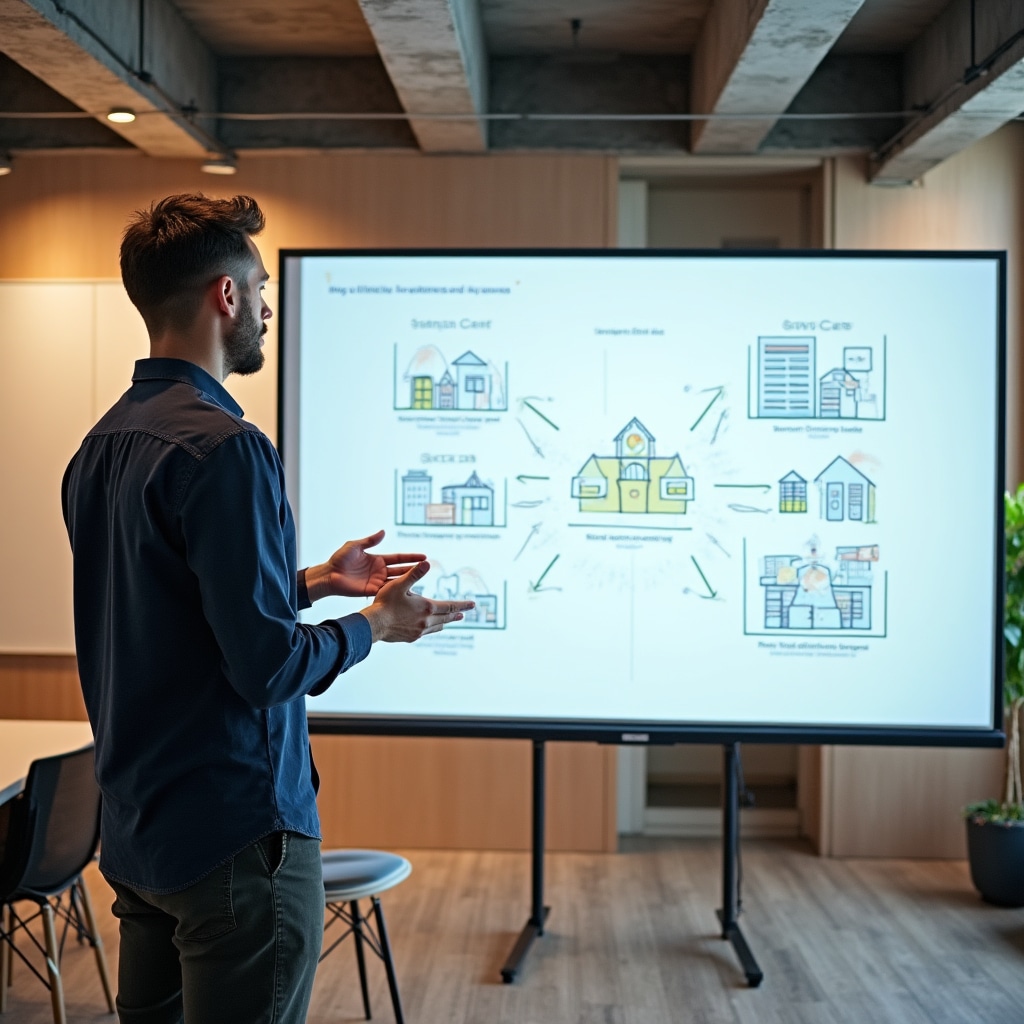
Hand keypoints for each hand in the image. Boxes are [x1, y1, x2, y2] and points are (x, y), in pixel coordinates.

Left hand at [305, 529, 425, 600]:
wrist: (328, 575)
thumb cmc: (339, 559)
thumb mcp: (355, 546)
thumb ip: (369, 541)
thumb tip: (384, 531)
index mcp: (377, 559)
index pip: (398, 558)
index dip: (410, 557)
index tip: (423, 556)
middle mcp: (379, 571)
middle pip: (401, 570)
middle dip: (414, 569)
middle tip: (428, 568)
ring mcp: (377, 582)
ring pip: (396, 581)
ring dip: (407, 581)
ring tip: (421, 581)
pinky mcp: (371, 591)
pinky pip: (387, 591)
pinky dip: (396, 592)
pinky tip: (407, 593)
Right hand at [361, 561, 474, 642]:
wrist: (374, 625)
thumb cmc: (385, 603)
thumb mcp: (400, 584)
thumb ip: (414, 574)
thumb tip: (427, 563)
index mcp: (427, 608)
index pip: (450, 606)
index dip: (462, 605)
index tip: (472, 605)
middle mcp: (426, 621)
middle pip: (446, 618)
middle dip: (456, 614)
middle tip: (463, 614)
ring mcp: (419, 631)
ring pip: (437, 627)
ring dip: (445, 622)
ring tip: (449, 620)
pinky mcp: (411, 637)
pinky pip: (426, 633)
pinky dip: (432, 628)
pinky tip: (429, 627)